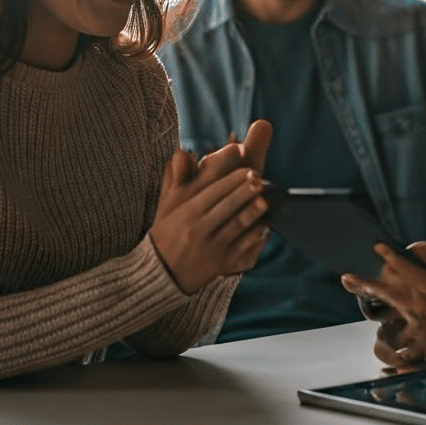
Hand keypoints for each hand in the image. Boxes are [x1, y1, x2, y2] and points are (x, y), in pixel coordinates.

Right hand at [150, 121, 273, 292]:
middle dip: (244, 190)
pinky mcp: (222, 263)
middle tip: (259, 178)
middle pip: (227, 205)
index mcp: (185, 211)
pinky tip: (264, 226)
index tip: (246, 167)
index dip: (231, 178)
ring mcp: (211, 247)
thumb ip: (175, 177)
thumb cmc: (168, 232)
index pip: (212, 190)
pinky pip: (242, 247)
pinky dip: (255, 237)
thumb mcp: (167, 205)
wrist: (161, 273)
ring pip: (236, 225)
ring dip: (252, 212)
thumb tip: (182, 152)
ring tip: (264, 200)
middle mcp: (198, 228)